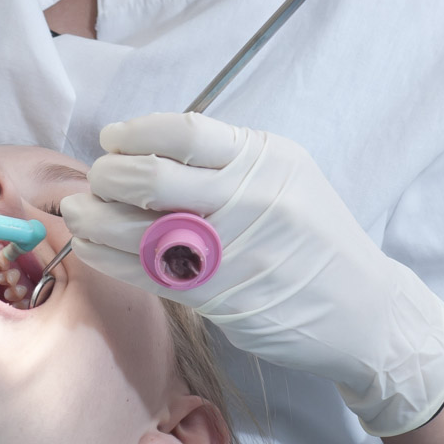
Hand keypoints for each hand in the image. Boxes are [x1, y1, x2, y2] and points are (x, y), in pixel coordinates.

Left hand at [61, 112, 443, 436]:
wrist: (364, 312)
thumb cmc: (315, 235)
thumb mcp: (286, 175)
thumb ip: (226, 157)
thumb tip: (147, 147)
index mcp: (264, 159)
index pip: (182, 131)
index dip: (134, 133)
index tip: (112, 139)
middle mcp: (247, 199)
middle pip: (151, 176)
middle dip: (107, 174)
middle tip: (97, 177)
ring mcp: (230, 252)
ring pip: (137, 228)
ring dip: (93, 217)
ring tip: (78, 210)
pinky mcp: (216, 297)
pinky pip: (145, 271)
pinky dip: (106, 255)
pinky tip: (91, 245)